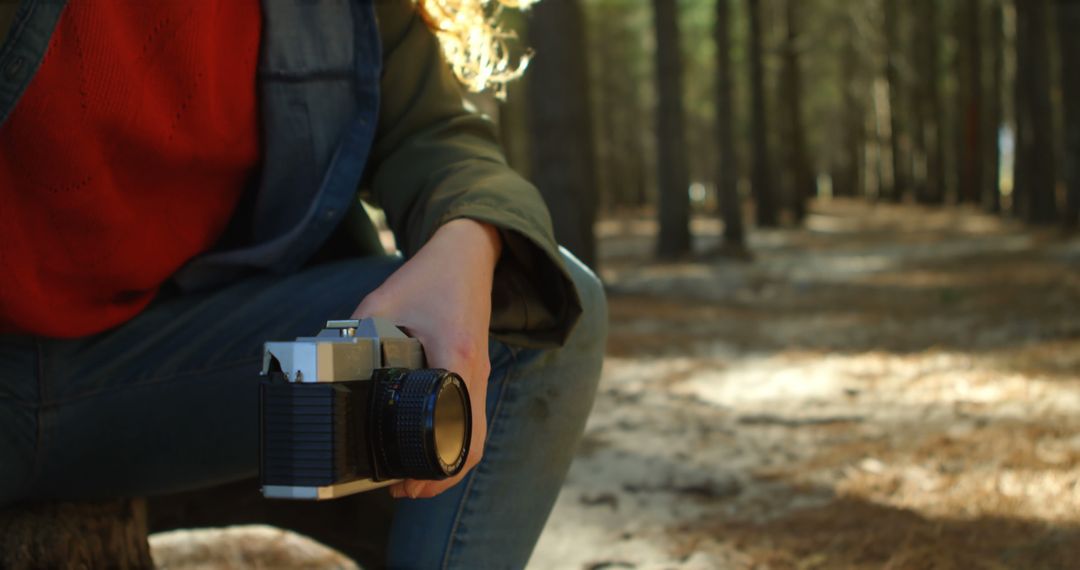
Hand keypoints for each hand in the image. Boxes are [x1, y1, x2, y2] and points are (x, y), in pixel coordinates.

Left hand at [351, 218, 501, 498]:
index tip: (404, 484)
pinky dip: (454, 439)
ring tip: (411, 477)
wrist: (467, 255)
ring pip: (474, 435)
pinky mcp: (474, 370)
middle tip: (403, 490)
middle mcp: (471, 370)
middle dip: (440, 477)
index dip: (435, 466)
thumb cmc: (429, 277)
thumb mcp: (382, 302)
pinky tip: (428, 443)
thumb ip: (355, 333)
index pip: (456, 426)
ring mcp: (477, 372)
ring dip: (448, 461)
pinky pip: (471, 416)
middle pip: (471, 443)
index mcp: (453, 355)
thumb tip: (323, 367)